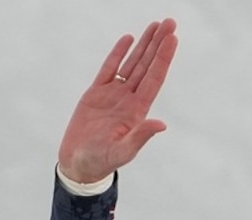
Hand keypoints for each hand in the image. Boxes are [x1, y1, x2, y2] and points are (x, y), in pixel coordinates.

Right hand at [57, 19, 178, 187]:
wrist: (78, 164)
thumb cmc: (101, 162)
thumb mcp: (122, 152)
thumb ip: (140, 137)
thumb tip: (161, 125)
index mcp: (137, 111)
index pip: (154, 78)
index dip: (163, 58)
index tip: (172, 38)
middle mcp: (128, 99)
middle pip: (147, 66)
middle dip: (158, 44)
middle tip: (169, 23)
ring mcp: (113, 94)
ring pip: (132, 64)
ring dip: (144, 45)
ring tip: (155, 26)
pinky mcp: (96, 93)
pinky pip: (109, 69)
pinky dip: (118, 54)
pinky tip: (128, 39)